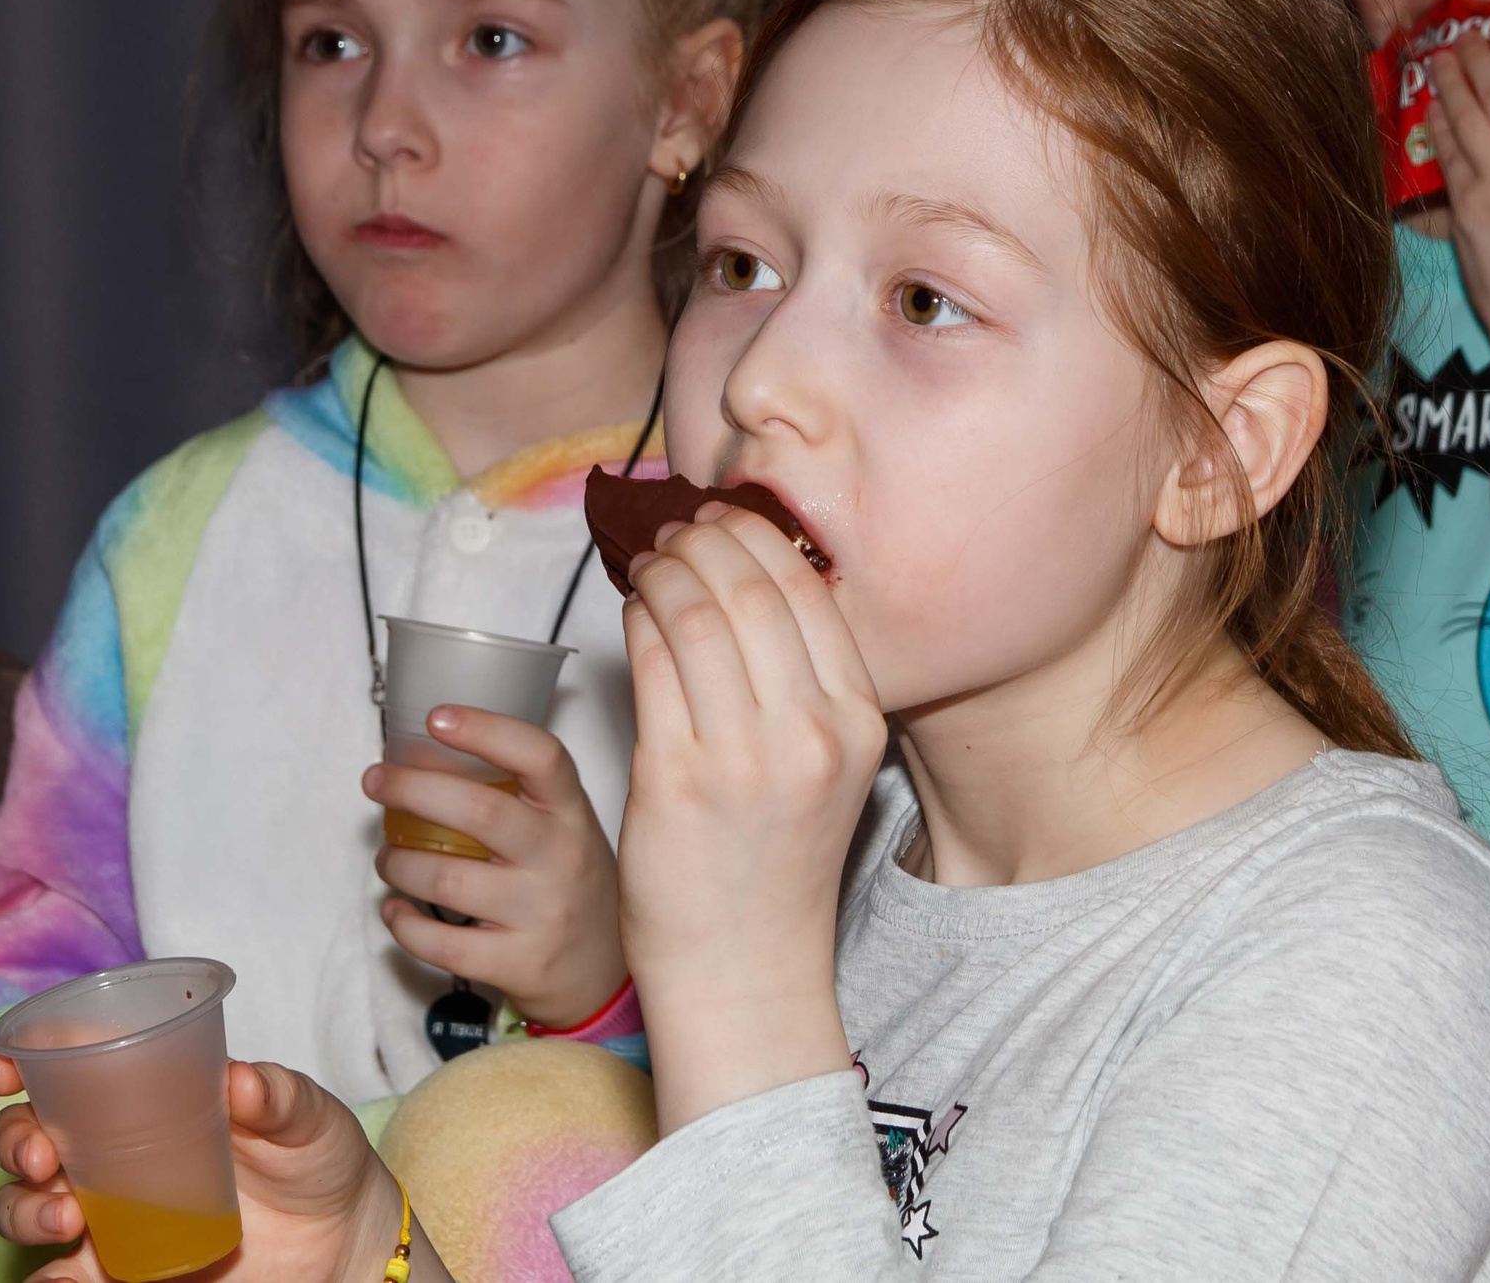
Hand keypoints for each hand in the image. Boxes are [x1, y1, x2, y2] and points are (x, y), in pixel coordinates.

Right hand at [0, 1055, 446, 1282]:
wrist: (341, 1240)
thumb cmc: (318, 1159)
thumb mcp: (309, 1118)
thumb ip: (279, 1097)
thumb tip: (239, 1082)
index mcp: (147, 1093)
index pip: (66, 1065)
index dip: (22, 1058)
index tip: (7, 1068)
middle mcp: (112, 1150)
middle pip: (26, 1136)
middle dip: (13, 1141)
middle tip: (39, 1156)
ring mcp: (109, 1212)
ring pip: (25, 1207)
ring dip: (22, 1209)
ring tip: (65, 1217)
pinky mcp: (118, 1271)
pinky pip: (59, 1279)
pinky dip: (46, 1281)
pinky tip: (63, 1277)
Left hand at [362, 710, 626, 1028]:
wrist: (602, 971)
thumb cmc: (569, 883)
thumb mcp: (565, 828)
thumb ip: (520, 795)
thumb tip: (430, 751)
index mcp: (571, 812)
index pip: (540, 756)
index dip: (486, 730)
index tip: (437, 717)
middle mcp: (561, 857)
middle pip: (480, 812)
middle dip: (412, 789)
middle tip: (375, 781)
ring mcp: (542, 913)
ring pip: (448, 880)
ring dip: (398, 863)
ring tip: (387, 857)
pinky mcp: (519, 963)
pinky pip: (443, 944)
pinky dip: (404, 924)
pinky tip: (395, 909)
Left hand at [618, 501, 885, 1130]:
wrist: (744, 969)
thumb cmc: (776, 864)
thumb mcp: (825, 767)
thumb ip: (805, 684)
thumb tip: (751, 579)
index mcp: (857, 724)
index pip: (808, 593)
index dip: (758, 540)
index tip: (725, 521)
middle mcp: (810, 735)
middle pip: (751, 591)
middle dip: (705, 542)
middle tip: (676, 531)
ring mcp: (742, 759)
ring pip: (696, 618)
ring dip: (664, 573)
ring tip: (650, 563)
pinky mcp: (673, 780)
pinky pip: (649, 665)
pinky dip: (637, 622)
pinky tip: (631, 612)